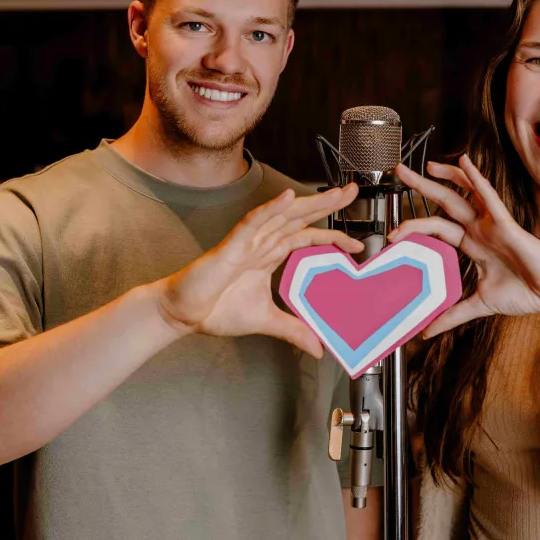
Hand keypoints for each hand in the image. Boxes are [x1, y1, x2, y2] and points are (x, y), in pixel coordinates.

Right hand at [157, 185, 362, 356]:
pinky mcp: (231, 247)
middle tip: (352, 192)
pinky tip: (287, 198)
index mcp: (269, 256)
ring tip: (333, 193)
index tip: (357, 245)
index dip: (332, 238)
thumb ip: (293, 330)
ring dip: (307, 202)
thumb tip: (318, 348)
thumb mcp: (266, 321)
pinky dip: (270, 209)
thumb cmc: (216, 310)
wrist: (183, 314)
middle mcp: (261, 244)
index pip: (307, 239)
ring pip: (282, 215)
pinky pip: (253, 223)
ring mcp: (247, 242)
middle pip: (299, 218)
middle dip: (327, 205)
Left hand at [390, 157, 539, 348]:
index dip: (414, 226)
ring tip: (423, 165)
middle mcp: (480, 230)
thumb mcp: (479, 304)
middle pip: (444, 202)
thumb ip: (452, 314)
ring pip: (463, 193)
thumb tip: (427, 330)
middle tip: (399, 173)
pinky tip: (464, 162)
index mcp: (473, 244)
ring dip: (444, 176)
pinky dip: (476, 179)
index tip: (392, 233)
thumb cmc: (526, 293)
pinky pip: (489, 197)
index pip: (437, 227)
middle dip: (421, 187)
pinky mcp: (507, 225)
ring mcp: (493, 225)